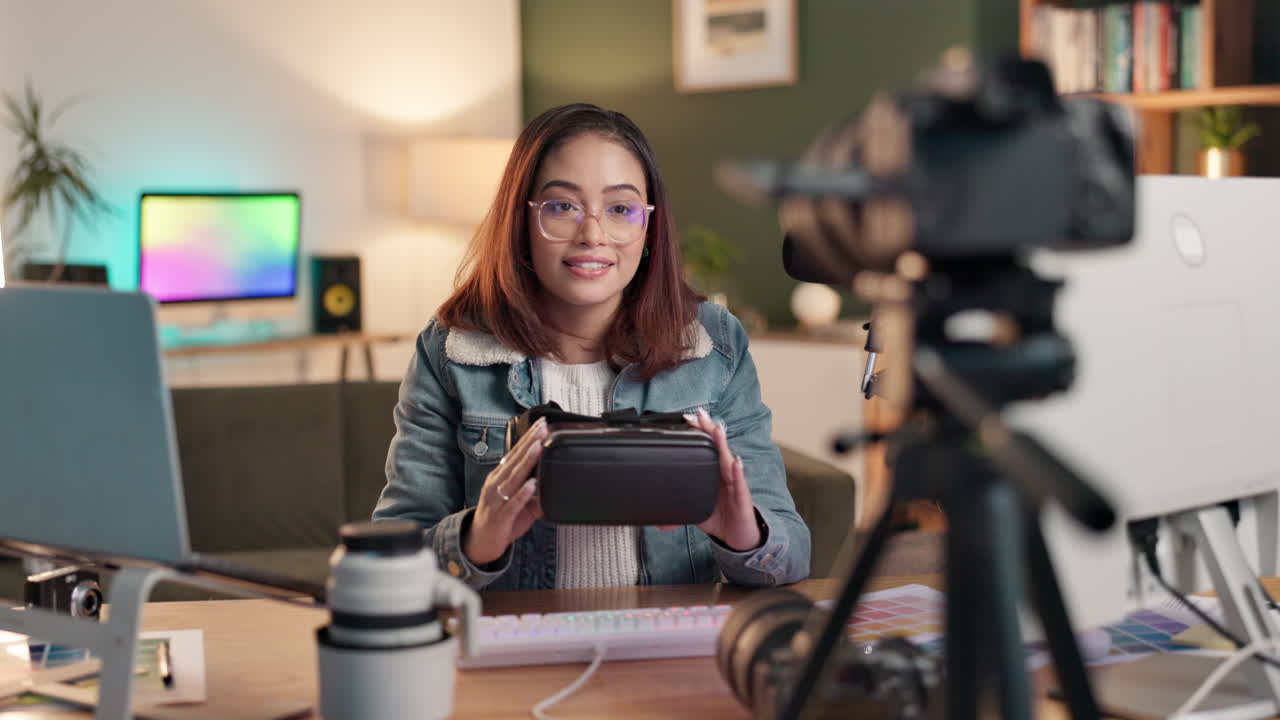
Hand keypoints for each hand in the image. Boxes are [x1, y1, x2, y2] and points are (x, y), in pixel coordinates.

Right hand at [463, 417, 548, 565]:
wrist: (478, 542)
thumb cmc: (500, 520)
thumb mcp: (519, 504)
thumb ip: (537, 496)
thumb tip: (555, 489)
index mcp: (500, 477)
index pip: (515, 453)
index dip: (528, 439)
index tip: (541, 425)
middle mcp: (496, 484)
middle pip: (515, 459)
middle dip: (530, 443)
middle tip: (543, 428)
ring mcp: (497, 499)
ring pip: (514, 477)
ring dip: (527, 461)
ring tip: (539, 447)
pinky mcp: (500, 515)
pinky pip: (513, 503)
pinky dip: (523, 493)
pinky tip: (532, 485)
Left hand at [666, 408, 762, 551]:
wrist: (740, 537)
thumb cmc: (722, 518)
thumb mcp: (697, 513)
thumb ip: (679, 513)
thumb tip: (658, 522)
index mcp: (714, 473)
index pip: (707, 447)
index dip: (699, 432)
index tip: (687, 419)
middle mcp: (726, 474)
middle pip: (717, 447)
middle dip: (709, 429)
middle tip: (699, 414)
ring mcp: (735, 483)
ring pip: (728, 460)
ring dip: (723, 444)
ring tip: (716, 429)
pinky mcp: (743, 497)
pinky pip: (740, 483)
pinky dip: (738, 473)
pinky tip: (736, 463)